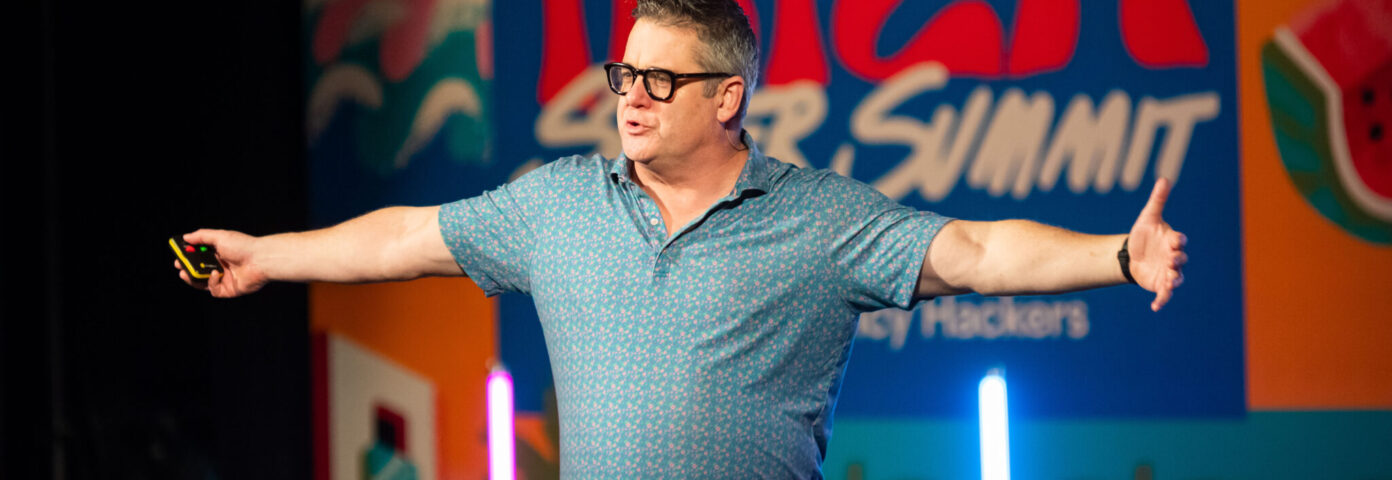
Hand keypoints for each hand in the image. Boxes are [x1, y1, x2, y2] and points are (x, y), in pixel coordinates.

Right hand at [174, 229, 268, 297]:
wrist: (261, 259)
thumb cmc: (243, 246)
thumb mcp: (219, 236)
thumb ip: (202, 236)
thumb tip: (186, 237)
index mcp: (219, 254)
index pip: (199, 257)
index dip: (187, 257)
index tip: (178, 255)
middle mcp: (221, 267)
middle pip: (199, 271)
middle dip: (186, 269)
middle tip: (179, 266)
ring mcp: (225, 279)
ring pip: (203, 283)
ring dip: (193, 278)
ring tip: (186, 272)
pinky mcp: (230, 290)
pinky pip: (214, 290)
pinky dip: (210, 282)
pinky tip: (214, 274)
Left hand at [1127, 177, 1187, 310]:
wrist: (1132, 254)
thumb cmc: (1144, 234)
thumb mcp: (1148, 217)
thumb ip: (1157, 201)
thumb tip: (1164, 179)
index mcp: (1172, 241)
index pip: (1179, 240)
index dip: (1178, 240)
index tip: (1175, 240)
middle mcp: (1174, 257)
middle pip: (1180, 260)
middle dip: (1177, 260)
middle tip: (1172, 260)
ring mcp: (1169, 272)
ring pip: (1176, 278)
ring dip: (1173, 281)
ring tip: (1169, 284)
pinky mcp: (1160, 285)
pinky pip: (1164, 294)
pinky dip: (1161, 300)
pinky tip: (1155, 307)